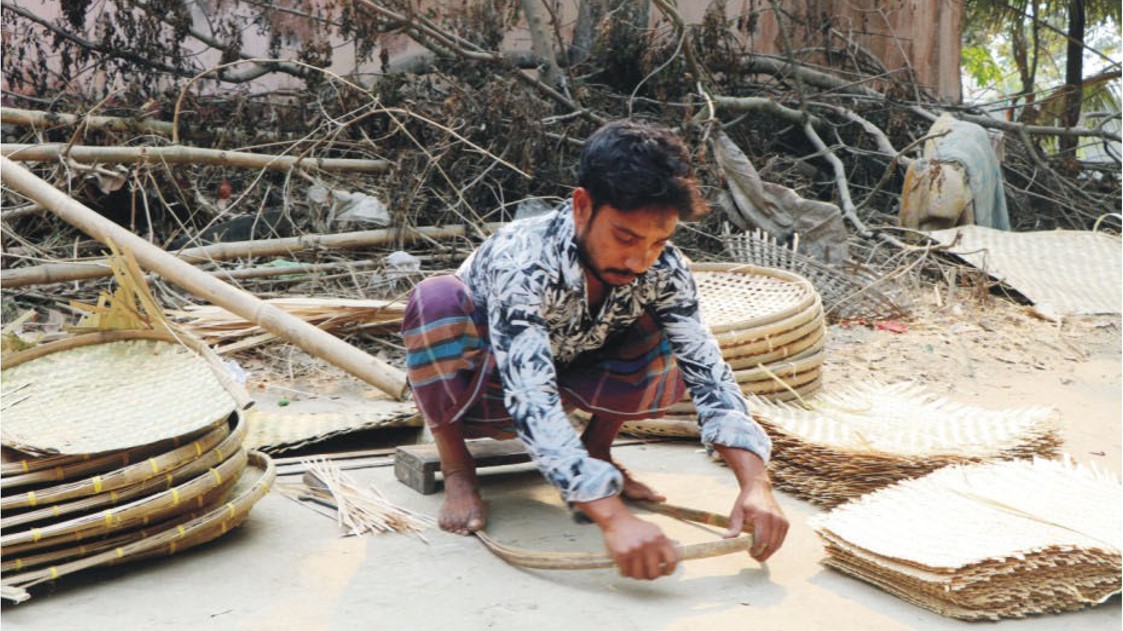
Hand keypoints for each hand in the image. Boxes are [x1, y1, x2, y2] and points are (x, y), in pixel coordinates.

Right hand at [575, 496, 679, 579]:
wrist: (617, 520)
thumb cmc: (636, 527)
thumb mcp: (655, 531)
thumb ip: (664, 544)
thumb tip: (673, 560)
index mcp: (659, 539)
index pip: (672, 560)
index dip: (670, 570)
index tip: (666, 571)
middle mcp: (649, 544)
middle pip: (655, 573)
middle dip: (651, 575)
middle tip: (647, 573)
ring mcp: (635, 550)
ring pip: (639, 576)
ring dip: (637, 575)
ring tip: (635, 569)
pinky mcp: (622, 554)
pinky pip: (626, 573)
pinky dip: (625, 572)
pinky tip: (625, 566)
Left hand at [714, 447, 788, 562]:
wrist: (758, 488)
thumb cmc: (745, 501)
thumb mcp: (736, 512)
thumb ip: (733, 527)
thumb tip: (726, 539)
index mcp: (763, 515)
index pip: (762, 540)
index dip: (756, 550)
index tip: (749, 553)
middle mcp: (775, 518)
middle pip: (771, 545)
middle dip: (762, 554)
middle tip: (753, 556)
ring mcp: (782, 521)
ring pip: (777, 544)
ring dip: (768, 552)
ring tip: (757, 551)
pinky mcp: (785, 523)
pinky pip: (780, 540)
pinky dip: (773, 546)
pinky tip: (764, 545)